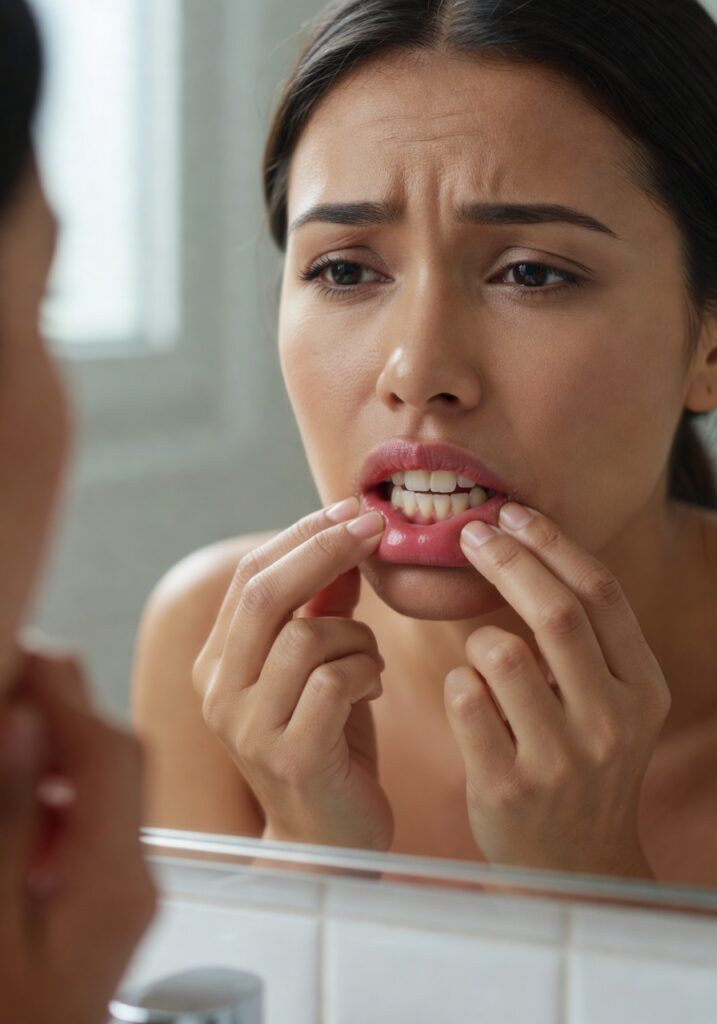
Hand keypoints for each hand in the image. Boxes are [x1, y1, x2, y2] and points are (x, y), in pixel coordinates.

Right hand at [1, 649, 156, 1023]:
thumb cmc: (17, 1011)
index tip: (30, 655)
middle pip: (117, 762)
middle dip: (67, 709)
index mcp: (114, 884)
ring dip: (56, 746)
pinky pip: (88, 821)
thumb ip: (9, 820)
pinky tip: (19, 791)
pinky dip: (53, 790)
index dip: (68, 696)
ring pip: (103, 785)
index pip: (111, 757)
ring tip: (13, 721)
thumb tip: (22, 728)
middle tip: (21, 668)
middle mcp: (133, 880)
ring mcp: (125, 889)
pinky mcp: (106, 897)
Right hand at [193, 497, 392, 850]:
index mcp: (218, 663)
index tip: (354, 509)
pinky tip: (370, 691)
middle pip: (265, 593)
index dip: (304, 535)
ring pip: (308, 636)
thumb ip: (324, 608)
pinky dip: (367, 672)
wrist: (325, 843)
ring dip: (358, 636)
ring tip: (369, 663)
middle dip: (326, 548)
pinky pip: (337, 680)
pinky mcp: (289, 754)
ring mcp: (249, 726)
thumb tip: (345, 537)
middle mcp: (219, 691)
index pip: (251, 577)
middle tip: (375, 526)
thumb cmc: (328, 744)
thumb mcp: (320, 667)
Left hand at [445, 503, 669, 877]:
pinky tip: (472, 706)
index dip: (552, 544)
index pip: (601, 594)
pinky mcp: (507, 784)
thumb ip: (587, 641)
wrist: (573, 865)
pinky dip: (458, 685)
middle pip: (554, 611)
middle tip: (470, 534)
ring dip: (478, 641)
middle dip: (505, 559)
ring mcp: (561, 757)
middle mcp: (611, 721)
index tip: (512, 515)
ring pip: (498, 651)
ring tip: (487, 667)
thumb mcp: (611, 703)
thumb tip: (526, 547)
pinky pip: (463, 697)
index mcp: (642, 689)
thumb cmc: (583, 763)